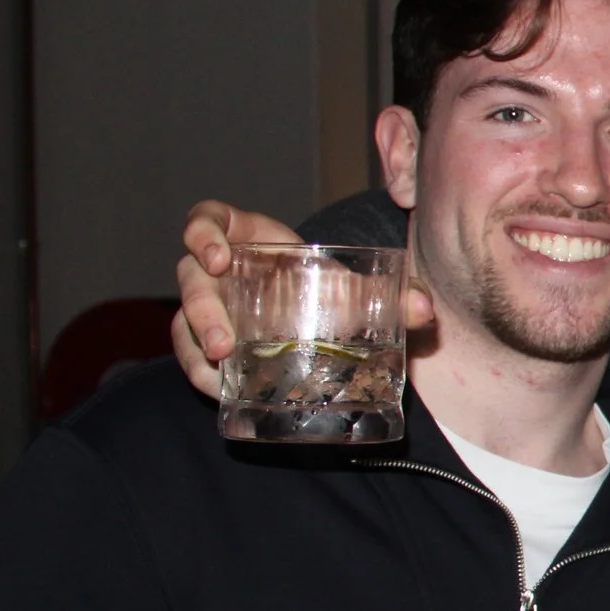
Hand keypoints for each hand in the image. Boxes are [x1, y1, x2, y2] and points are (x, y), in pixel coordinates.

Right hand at [173, 200, 433, 395]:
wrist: (328, 327)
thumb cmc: (332, 294)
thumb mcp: (356, 291)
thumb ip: (391, 295)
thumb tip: (424, 308)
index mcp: (248, 240)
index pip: (207, 221)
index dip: (202, 232)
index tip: (217, 256)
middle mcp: (220, 271)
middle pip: (191, 277)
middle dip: (203, 308)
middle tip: (225, 342)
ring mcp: (211, 306)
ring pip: (185, 318)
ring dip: (195, 343)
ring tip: (221, 368)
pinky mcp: (208, 341)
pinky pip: (188, 352)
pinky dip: (198, 370)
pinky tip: (217, 389)